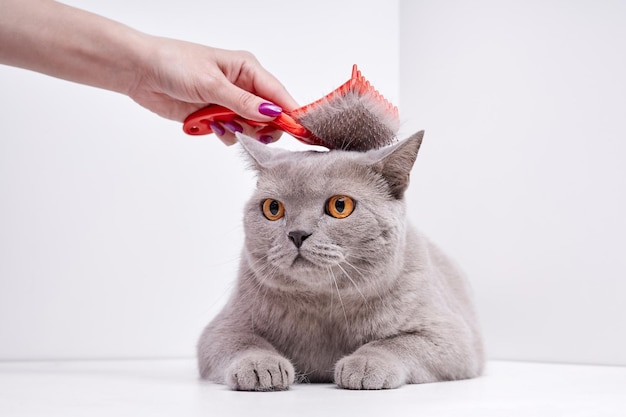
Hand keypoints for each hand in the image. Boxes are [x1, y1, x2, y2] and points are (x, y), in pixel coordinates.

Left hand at [129, 36, 298, 144]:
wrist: (141, 72)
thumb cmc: (175, 64)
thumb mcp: (212, 83)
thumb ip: (243, 102)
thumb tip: (272, 113)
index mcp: (247, 69)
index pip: (278, 95)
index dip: (290, 113)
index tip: (299, 132)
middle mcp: (242, 86)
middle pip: (268, 116)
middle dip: (260, 127)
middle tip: (246, 129)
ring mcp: (229, 103)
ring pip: (250, 128)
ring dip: (238, 130)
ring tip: (218, 122)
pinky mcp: (215, 117)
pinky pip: (231, 133)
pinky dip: (223, 134)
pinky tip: (208, 126)